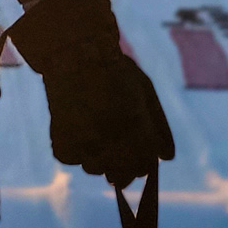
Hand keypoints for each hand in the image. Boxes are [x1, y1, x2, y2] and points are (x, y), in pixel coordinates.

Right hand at [8, 0, 173, 186]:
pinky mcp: (61, 141)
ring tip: (95, 132)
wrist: (73, 51)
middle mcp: (110, 140)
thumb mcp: (144, 90)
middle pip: (121, 175)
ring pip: (95, 169)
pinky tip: (77, 129)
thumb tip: (166, 158)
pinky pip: (71, 158)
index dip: (144, 160)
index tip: (139, 152)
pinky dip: (75, 149)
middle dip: (123, 165)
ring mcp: (84, 143)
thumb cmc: (114, 68)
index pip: (144, 165)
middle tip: (116, 145)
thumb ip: (159, 126)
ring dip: (98, 157)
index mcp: (135, 127)